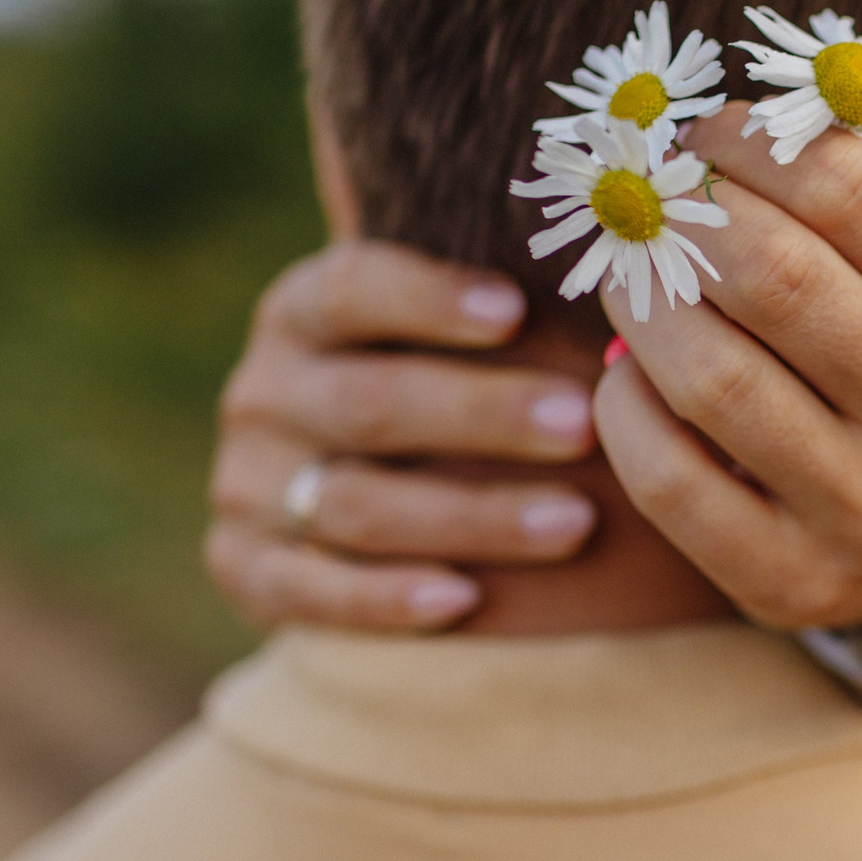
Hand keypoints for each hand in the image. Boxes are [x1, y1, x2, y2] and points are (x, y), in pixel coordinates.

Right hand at [205, 241, 602, 631]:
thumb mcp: (441, 337)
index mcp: (303, 311)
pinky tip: (464, 600)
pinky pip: (308, 589)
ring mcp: (245, 484)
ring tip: (575, 523)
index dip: (430, 298)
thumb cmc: (438, 389)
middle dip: (483, 415)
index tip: (517, 311)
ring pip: (356, 503)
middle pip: (372, 403)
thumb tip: (618, 259)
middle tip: (581, 426)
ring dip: (470, 517)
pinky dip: (384, 599)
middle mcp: (264, 393)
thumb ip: (496, 303)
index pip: (354, 290)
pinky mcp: (244, 567)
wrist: (344, 495)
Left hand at [592, 107, 861, 630]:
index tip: (706, 134)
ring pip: (712, 379)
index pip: (855, 191)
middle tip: (647, 200)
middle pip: (776, 278)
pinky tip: (630, 371)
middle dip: (685, 219)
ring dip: (640, 306)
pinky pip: (667, 477)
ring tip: (628, 274)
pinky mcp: (787, 580)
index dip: (755, 142)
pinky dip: (622, 406)